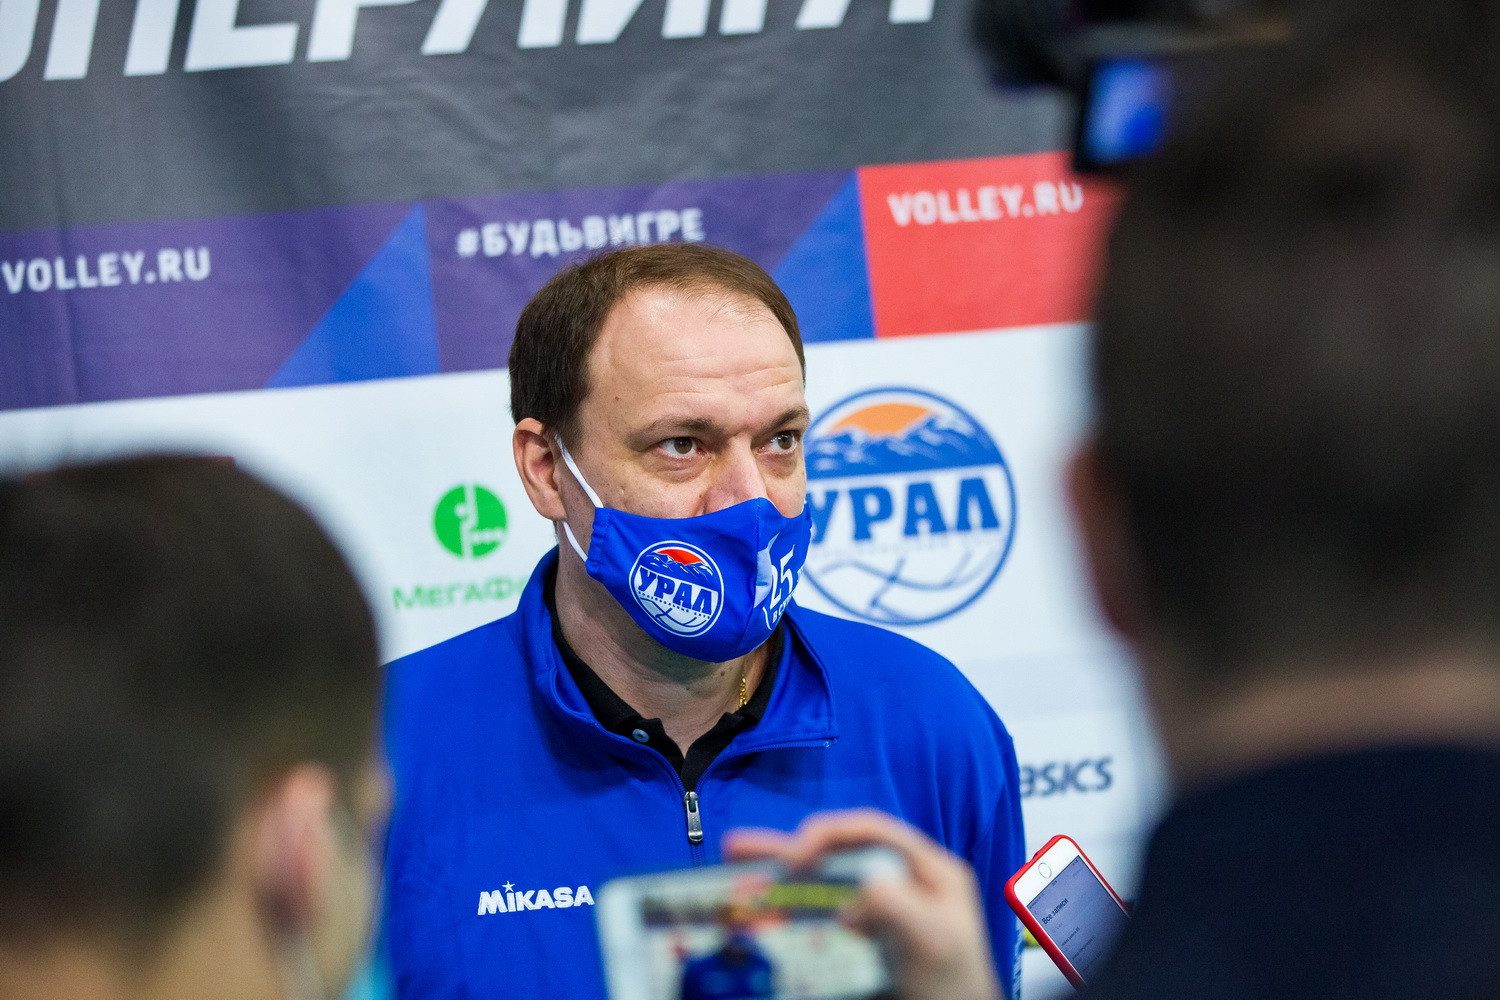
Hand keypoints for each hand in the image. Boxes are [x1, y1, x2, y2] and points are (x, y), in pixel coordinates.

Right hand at [724, 809, 1000, 999]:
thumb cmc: (956, 987)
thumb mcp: (935, 941)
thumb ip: (902, 907)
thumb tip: (864, 882)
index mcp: (928, 870)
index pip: (872, 832)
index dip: (830, 833)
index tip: (795, 855)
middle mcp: (900, 882)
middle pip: (837, 854)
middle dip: (788, 850)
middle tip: (740, 849)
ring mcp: (878, 910)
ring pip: (822, 884)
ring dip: (780, 879)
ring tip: (737, 873)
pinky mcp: (861, 939)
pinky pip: (821, 918)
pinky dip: (791, 916)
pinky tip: (763, 918)